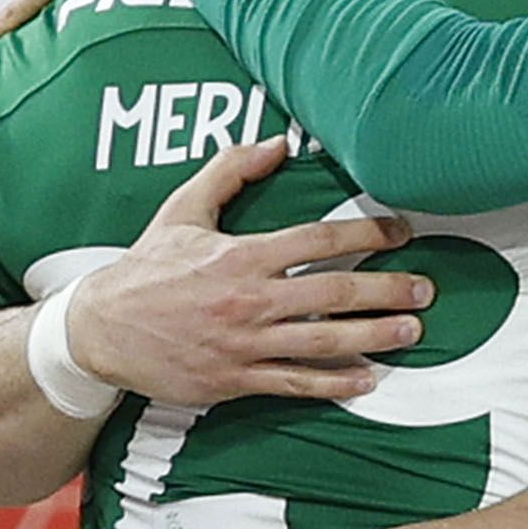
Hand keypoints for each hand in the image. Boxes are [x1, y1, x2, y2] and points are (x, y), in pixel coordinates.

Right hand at [60, 126, 430, 408]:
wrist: (102, 330)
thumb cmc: (146, 269)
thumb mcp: (183, 209)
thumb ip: (229, 172)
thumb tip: (275, 144)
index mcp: (242, 255)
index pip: (318, 240)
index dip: (367, 233)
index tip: (402, 232)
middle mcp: (249, 300)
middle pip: (332, 292)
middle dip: (385, 290)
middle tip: (425, 290)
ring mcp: (244, 344)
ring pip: (322, 341)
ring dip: (372, 336)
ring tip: (411, 332)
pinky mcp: (235, 379)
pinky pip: (294, 383)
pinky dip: (333, 383)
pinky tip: (367, 380)